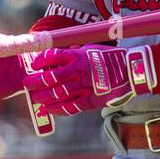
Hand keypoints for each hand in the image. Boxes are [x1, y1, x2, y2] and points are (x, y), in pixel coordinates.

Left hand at [24, 43, 156, 115]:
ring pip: (58, 94)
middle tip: (28, 84)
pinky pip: (70, 107)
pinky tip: (48, 109)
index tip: (34, 66)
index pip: (53, 58)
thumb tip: (60, 53)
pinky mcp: (90, 101)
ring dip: (43, 97)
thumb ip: (75, 52)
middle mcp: (79, 72)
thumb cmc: (111, 59)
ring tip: (35, 98)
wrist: (131, 73)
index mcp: (78, 57)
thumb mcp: (92, 49)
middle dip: (36, 82)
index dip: (40, 62)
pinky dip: (57, 109)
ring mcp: (84, 87)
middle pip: (51, 78)